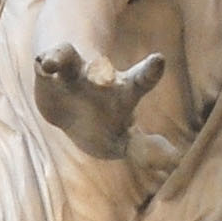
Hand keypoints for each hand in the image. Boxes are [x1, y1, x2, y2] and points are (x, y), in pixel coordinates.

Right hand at [34, 40, 165, 158]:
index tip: (159, 60)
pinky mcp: (48, 70)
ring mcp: (73, 71)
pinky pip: (46, 63)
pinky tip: (45, 65)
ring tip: (54, 65)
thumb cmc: (101, 121)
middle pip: (103, 70)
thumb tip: (177, 161)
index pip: (139, 82)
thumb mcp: (123, 139)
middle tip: (130, 70)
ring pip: (70, 59)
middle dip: (109, 72)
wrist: (64, 101)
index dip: (148, 73)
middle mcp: (99, 76)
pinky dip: (47, 62)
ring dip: (63, 59)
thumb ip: (145, 148)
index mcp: (121, 92)